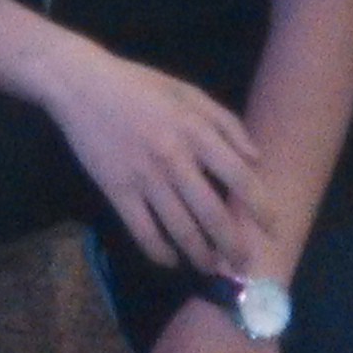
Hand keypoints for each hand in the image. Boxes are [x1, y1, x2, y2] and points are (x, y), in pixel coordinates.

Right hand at [42, 45, 261, 278]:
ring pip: (181, 230)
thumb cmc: (138, 86)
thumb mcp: (187, 92)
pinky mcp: (117, 191)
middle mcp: (175, 159)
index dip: (260, 208)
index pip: (239, 178)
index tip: (271, 229)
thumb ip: (225, 123)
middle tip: (242, 264)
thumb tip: (255, 159)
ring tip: (211, 267)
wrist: (81, 85)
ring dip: (201, 255)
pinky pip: (144, 232)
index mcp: (195, 132)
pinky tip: (170, 260)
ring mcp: (145, 178)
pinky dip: (160, 252)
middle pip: (213, 214)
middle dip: (233, 246)